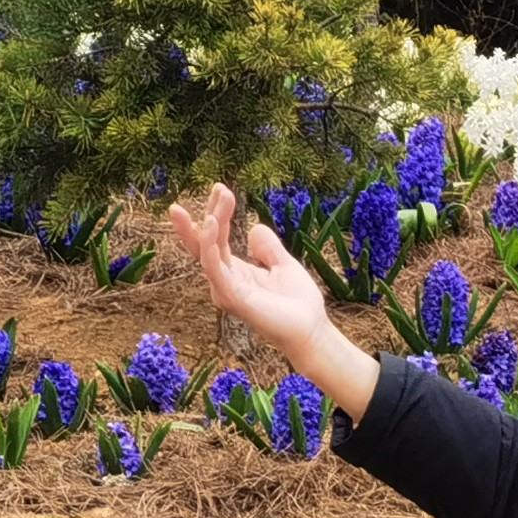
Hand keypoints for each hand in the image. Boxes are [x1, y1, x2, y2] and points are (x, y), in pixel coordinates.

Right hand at [161, 183, 377, 420]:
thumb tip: (253, 228)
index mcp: (234, 272)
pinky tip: (212, 224)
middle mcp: (225, 281)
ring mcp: (226, 290)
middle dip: (206, 213)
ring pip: (209, 251)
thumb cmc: (298, 304)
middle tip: (217, 186)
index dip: (217, 213)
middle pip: (206, 243)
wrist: (312, 330)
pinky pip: (215, 267)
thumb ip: (267, 247)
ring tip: (219, 199)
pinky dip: (210, 245)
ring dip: (211, 223)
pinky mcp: (233, 298)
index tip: (221, 188)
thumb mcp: (283, 264)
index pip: (216, 239)